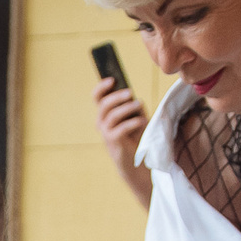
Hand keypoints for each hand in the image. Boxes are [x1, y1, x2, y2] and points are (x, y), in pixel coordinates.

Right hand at [94, 77, 154, 207]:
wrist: (135, 161)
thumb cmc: (136, 136)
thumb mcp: (135, 116)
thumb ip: (132, 106)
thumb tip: (132, 96)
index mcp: (105, 113)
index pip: (97, 97)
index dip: (101, 87)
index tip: (112, 79)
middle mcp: (102, 123)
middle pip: (104, 105)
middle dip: (117, 97)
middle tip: (130, 92)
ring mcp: (106, 134)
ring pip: (112, 115)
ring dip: (127, 108)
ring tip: (140, 104)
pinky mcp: (113, 143)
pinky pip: (120, 129)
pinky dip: (132, 122)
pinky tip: (143, 120)